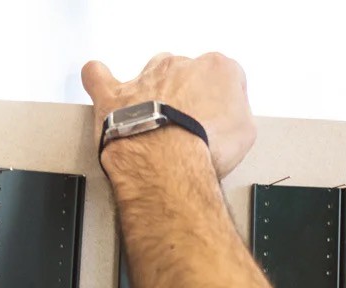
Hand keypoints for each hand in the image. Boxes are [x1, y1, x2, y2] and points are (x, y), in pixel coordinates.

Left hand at [83, 53, 255, 181]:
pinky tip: (107, 91)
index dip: (221, 101)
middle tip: (188, 127)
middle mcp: (179, 66)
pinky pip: (99, 76)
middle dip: (186, 97)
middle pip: (185, 73)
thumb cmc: (206, 147)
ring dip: (152, 93)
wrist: (169, 162)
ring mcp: (145, 78)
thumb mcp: (246, 133)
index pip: (223, 75)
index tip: (219, 120)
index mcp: (215, 69)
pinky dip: (100, 81)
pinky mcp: (115, 95)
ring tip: (157, 122)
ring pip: (149, 74)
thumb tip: (233, 116)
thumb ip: (238, 113)